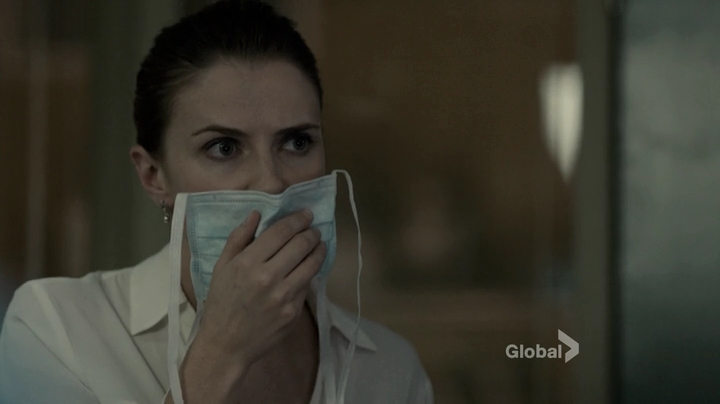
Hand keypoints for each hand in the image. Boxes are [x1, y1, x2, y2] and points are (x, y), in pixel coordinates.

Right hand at [178, 209, 324, 402]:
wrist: (226, 344)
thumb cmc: (221, 303)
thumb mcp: (221, 268)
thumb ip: (238, 238)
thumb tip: (256, 214)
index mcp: (248, 263)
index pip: (281, 232)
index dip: (297, 219)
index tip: (306, 214)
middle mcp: (268, 277)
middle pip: (300, 245)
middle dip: (311, 233)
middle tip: (314, 229)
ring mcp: (283, 296)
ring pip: (311, 264)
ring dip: (318, 250)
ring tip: (319, 244)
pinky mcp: (294, 312)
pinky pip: (307, 285)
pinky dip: (310, 273)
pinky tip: (310, 267)